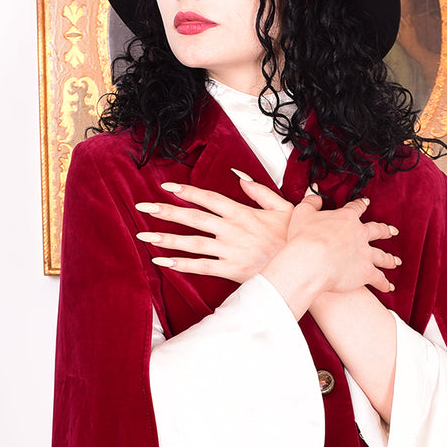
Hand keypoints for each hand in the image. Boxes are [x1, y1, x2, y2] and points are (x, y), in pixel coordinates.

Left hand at [135, 172, 292, 282]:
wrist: (304, 266)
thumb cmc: (294, 237)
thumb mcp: (283, 207)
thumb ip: (260, 192)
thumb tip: (240, 176)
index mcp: (242, 212)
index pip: (208, 198)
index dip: (186, 191)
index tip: (166, 186)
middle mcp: (231, 229)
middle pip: (192, 217)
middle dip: (165, 211)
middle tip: (142, 206)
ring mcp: (229, 250)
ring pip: (191, 242)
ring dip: (166, 238)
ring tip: (143, 236)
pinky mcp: (231, 270)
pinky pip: (201, 267)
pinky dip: (180, 264)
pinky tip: (161, 262)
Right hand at [286, 191, 400, 295]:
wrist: (311, 260)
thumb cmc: (304, 238)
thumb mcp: (303, 213)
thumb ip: (311, 202)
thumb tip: (315, 193)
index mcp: (346, 218)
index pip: (356, 208)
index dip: (361, 205)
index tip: (367, 202)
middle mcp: (360, 234)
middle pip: (377, 231)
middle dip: (385, 231)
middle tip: (393, 232)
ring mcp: (365, 253)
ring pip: (382, 256)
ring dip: (389, 259)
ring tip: (395, 261)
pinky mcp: (366, 272)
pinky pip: (378, 278)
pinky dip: (384, 283)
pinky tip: (388, 287)